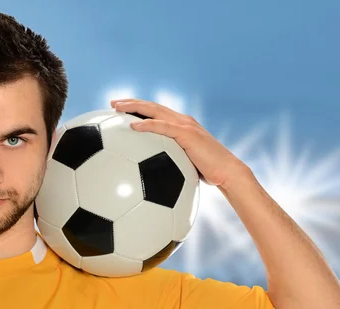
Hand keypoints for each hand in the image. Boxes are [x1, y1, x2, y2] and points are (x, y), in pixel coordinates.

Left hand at [110, 98, 251, 189]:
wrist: (227, 172)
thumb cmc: (208, 172)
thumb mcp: (185, 164)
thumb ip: (171, 161)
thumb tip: (155, 173)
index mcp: (181, 126)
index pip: (156, 112)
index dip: (138, 108)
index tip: (121, 109)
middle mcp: (182, 121)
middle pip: (152, 106)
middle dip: (131, 102)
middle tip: (113, 103)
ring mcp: (185, 125)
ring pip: (155, 111)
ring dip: (134, 107)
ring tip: (117, 107)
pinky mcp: (187, 134)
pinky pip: (162, 127)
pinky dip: (147, 124)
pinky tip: (132, 126)